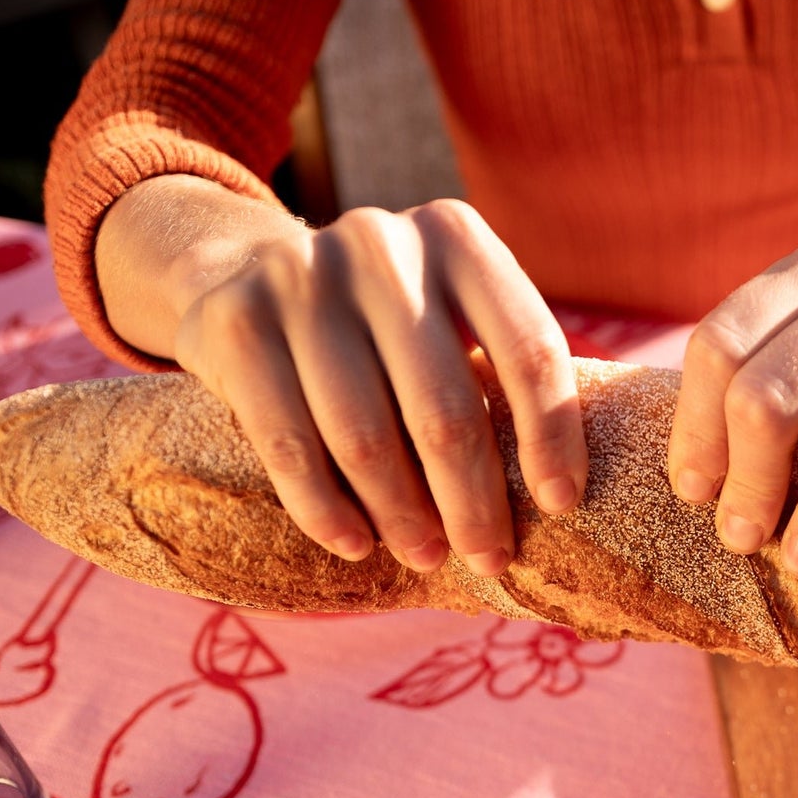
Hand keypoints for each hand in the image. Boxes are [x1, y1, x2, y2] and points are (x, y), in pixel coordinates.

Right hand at [103, 180, 585, 576]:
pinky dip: (325, 509)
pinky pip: (288, 446)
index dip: (551, 435)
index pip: (526, 347)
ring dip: (402, 517)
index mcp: (455, 238)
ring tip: (425, 556)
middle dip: (473, 502)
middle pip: (445, 408)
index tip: (560, 506)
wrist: (238, 273)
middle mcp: (382, 245)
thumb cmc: (373, 326)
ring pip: (365, 437)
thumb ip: (487, 374)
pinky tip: (354, 545)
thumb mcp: (437, 317)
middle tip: (488, 559)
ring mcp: (301, 278)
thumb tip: (551, 500)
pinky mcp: (237, 322)